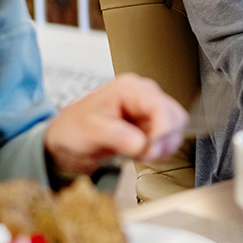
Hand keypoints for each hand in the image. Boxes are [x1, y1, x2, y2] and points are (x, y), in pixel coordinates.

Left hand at [43, 73, 188, 174]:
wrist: (66, 141)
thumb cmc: (73, 129)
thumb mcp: (90, 130)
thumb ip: (116, 136)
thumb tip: (141, 144)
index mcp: (130, 89)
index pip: (161, 106)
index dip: (162, 130)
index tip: (150, 150)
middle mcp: (144, 96)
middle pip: (175, 116)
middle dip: (163, 140)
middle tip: (143, 154)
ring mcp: (148, 111)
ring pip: (175, 130)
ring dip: (161, 147)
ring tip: (137, 154)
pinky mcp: (150, 126)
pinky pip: (167, 139)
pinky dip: (158, 151)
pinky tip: (139, 153)